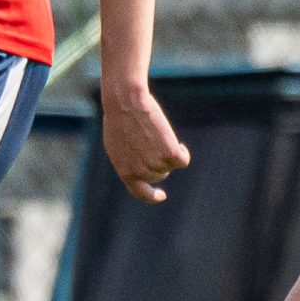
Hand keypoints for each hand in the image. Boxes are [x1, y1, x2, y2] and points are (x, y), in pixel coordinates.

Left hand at [102, 82, 190, 203]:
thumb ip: (128, 162)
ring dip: (168, 152)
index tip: (161, 195)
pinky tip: (178, 144)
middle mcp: (142, 173)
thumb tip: (141, 171)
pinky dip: (183, 153)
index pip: (141, 194)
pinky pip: (183, 160)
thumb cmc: (118, 119)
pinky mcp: (170, 153)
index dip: (152, 196)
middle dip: (158, 161)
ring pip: (170, 165)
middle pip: (160, 175)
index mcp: (126, 173)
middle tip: (151, 142)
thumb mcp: (117, 147)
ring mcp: (157, 164)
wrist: (126, 104)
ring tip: (157, 135)